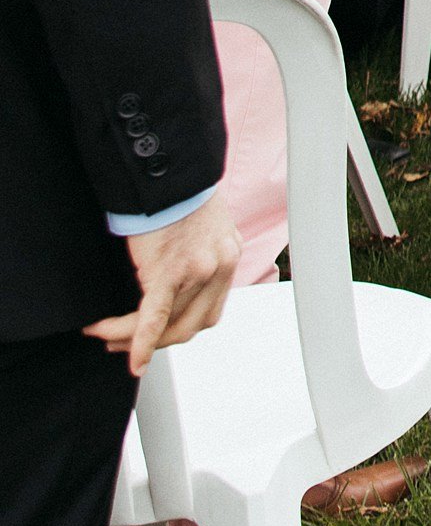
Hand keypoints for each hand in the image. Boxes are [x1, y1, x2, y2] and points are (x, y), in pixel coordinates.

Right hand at [85, 193, 240, 374]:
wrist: (164, 169)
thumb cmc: (177, 191)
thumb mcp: (203, 226)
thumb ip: (198, 254)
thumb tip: (175, 280)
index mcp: (228, 256)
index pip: (208, 311)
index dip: (178, 329)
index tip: (154, 336)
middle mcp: (219, 267)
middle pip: (189, 325)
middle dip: (157, 342)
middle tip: (125, 345)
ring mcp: (197, 271)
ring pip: (168, 325)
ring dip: (133, 338)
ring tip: (106, 336)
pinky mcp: (169, 271)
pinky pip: (153, 317)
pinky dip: (140, 342)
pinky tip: (128, 356)